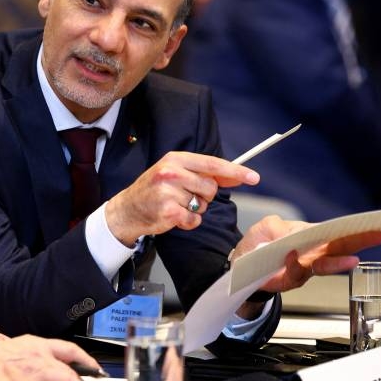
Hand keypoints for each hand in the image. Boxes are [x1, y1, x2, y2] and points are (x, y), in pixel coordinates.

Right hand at [105, 152, 259, 245]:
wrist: (127, 209)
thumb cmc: (154, 190)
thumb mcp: (173, 173)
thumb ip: (201, 173)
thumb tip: (234, 176)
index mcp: (175, 158)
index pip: (212, 164)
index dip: (235, 172)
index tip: (254, 177)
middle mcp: (171, 172)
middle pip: (210, 187)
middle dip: (204, 195)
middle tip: (185, 196)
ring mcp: (168, 192)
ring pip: (203, 204)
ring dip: (194, 209)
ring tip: (175, 205)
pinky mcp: (169, 211)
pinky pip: (194, 219)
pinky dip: (188, 222)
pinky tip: (173, 217)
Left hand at [237, 215, 380, 295]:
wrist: (240, 263)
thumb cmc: (259, 242)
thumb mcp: (267, 226)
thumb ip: (280, 227)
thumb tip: (293, 236)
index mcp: (311, 237)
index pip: (337, 231)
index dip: (356, 227)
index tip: (375, 222)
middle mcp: (312, 254)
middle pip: (340, 248)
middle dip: (361, 242)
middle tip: (380, 235)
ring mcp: (304, 268)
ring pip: (325, 266)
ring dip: (339, 263)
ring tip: (353, 259)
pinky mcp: (289, 280)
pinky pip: (296, 273)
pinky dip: (295, 264)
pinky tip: (293, 255)